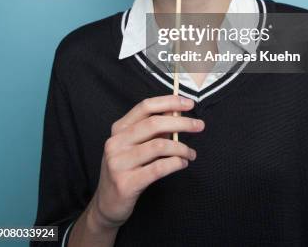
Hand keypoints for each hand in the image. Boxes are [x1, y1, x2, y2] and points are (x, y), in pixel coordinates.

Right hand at [88, 94, 203, 229]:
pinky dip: (175, 163)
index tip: (189, 103)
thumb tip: (177, 111)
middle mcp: (116, 142)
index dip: (169, 102)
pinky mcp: (126, 183)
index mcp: (119, 129)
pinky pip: (158, 168)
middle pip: (154, 124)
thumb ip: (154, 129)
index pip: (145, 106)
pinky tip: (182, 164)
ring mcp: (118, 163)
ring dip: (181, 148)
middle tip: (199, 126)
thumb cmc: (127, 169)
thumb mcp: (136, 145)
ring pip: (159, 146)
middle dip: (181, 123)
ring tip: (191, 153)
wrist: (108, 204)